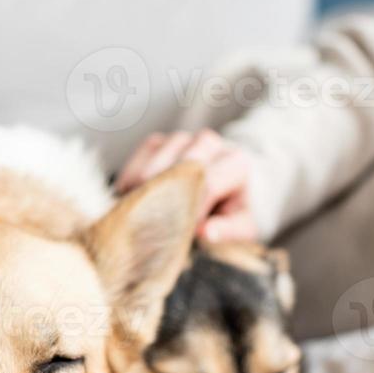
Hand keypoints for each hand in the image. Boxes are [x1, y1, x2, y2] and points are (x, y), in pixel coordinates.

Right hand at [114, 130, 258, 243]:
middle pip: (180, 166)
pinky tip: (130, 199)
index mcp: (236, 161)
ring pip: (156, 161)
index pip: (208, 183)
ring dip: (146, 189)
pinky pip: (140, 157)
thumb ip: (228, 229)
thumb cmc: (235, 207)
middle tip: (156, 225)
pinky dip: (132, 178)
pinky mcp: (159, 142)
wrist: (230, 183)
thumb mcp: (243, 224)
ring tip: (141, 215)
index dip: (193, 209)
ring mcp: (181, 139)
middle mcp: (210, 142)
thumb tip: (205, 232)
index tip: (184, 234)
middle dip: (167, 197)